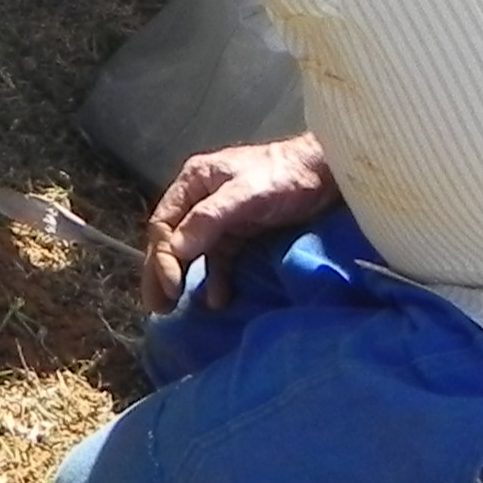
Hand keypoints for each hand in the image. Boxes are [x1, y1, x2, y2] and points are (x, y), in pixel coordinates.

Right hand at [143, 131, 336, 312]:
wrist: (326, 173)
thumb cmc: (283, 176)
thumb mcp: (245, 194)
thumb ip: (209, 218)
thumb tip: (177, 250)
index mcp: (193, 181)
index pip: (164, 224)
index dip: (162, 257)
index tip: (172, 287)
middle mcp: (200, 198)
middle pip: (171, 239)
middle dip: (161, 273)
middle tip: (157, 307)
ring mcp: (219, 216)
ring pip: (192, 251)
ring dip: (183, 278)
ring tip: (175, 309)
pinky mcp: (239, 231)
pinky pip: (219, 258)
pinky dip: (216, 278)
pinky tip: (217, 299)